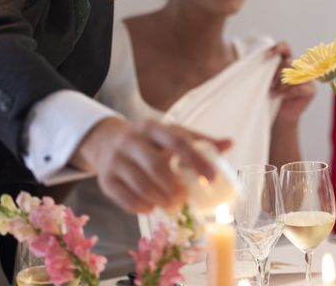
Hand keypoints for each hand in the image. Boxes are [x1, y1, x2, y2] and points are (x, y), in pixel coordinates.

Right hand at [70, 117, 230, 212]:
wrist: (107, 141)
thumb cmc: (150, 141)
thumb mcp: (172, 134)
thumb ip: (200, 141)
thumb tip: (230, 143)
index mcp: (154, 127)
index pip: (177, 142)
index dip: (196, 161)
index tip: (211, 179)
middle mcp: (132, 140)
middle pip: (156, 166)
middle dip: (174, 187)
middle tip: (185, 200)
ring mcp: (115, 159)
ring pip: (140, 185)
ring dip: (160, 200)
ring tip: (173, 206)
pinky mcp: (105, 179)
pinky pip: (125, 198)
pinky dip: (142, 206)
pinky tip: (152, 207)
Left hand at [268, 41, 315, 123]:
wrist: (281, 114)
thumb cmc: (273, 95)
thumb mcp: (269, 80)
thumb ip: (271, 69)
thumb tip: (267, 60)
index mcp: (288, 61)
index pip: (285, 47)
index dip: (278, 48)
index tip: (268, 55)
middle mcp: (299, 67)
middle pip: (287, 63)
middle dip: (276, 75)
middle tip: (270, 86)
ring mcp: (308, 78)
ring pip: (292, 75)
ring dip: (280, 86)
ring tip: (273, 93)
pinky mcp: (311, 89)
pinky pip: (297, 88)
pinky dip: (286, 93)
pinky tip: (280, 97)